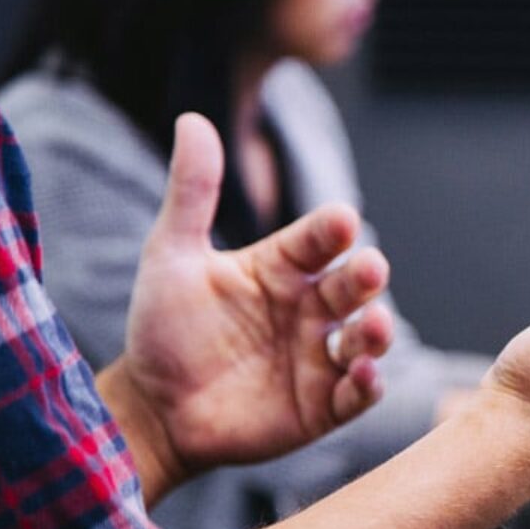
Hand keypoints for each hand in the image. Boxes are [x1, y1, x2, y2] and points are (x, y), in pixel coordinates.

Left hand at [99, 114, 393, 501]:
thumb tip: (193, 119)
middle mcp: (310, 308)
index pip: (319, 240)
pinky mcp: (322, 406)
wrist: (152, 409)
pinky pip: (357, 394)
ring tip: (374, 327)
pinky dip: (368, 384)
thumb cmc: (163, 329)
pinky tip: (363, 374)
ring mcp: (320, 357)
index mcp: (283, 268)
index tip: (340, 220)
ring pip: (366, 337)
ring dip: (378, 331)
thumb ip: (192, 192)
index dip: (331, 230)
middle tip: (369, 269)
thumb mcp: (171, 256)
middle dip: (366, 276)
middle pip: (352, 286)